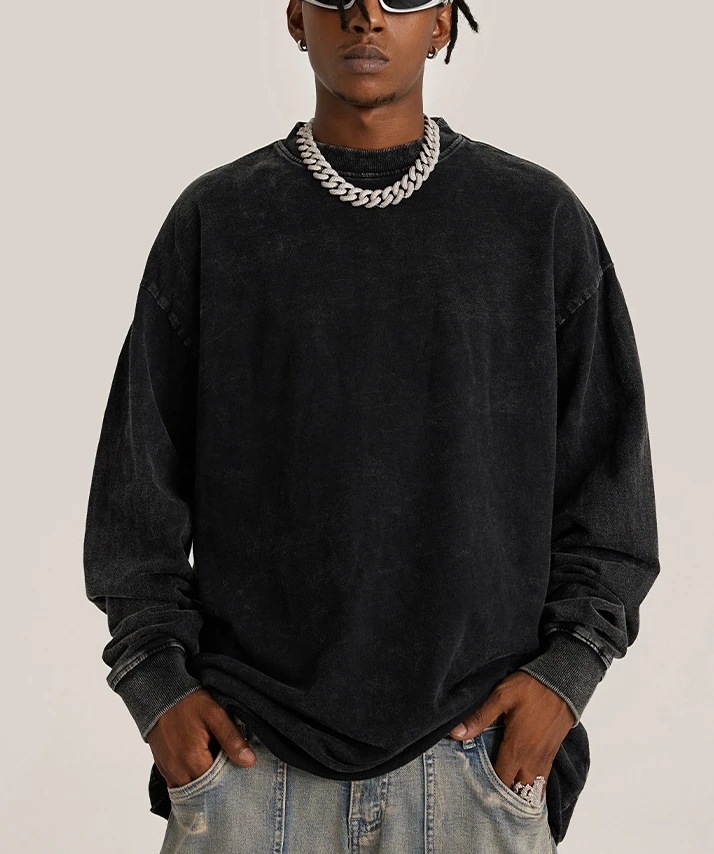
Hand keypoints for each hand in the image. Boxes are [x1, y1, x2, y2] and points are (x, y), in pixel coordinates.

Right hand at [147, 688, 256, 788]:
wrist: (160, 694)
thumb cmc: (188, 702)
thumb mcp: (215, 714)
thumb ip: (231, 738)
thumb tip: (249, 761)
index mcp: (193, 759)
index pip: (216, 786)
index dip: (230, 782)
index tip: (240, 776)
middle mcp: (177, 770)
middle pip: (202, 791)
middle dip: (217, 787)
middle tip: (231, 775)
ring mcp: (168, 770)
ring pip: (189, 790)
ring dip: (203, 786)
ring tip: (217, 771)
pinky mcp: (162, 767)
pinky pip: (177, 785)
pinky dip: (190, 781)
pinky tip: (201, 769)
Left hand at [449, 672, 575, 791]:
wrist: (563, 681)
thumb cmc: (530, 688)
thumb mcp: (501, 696)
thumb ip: (479, 717)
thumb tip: (456, 734)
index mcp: (517, 748)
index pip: (501, 781)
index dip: (489, 789)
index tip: (475, 790)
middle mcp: (532, 758)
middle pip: (519, 792)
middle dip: (505, 797)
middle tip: (489, 797)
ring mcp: (545, 757)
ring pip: (533, 789)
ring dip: (520, 794)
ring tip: (505, 796)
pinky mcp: (553, 752)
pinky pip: (544, 780)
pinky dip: (534, 787)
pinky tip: (524, 786)